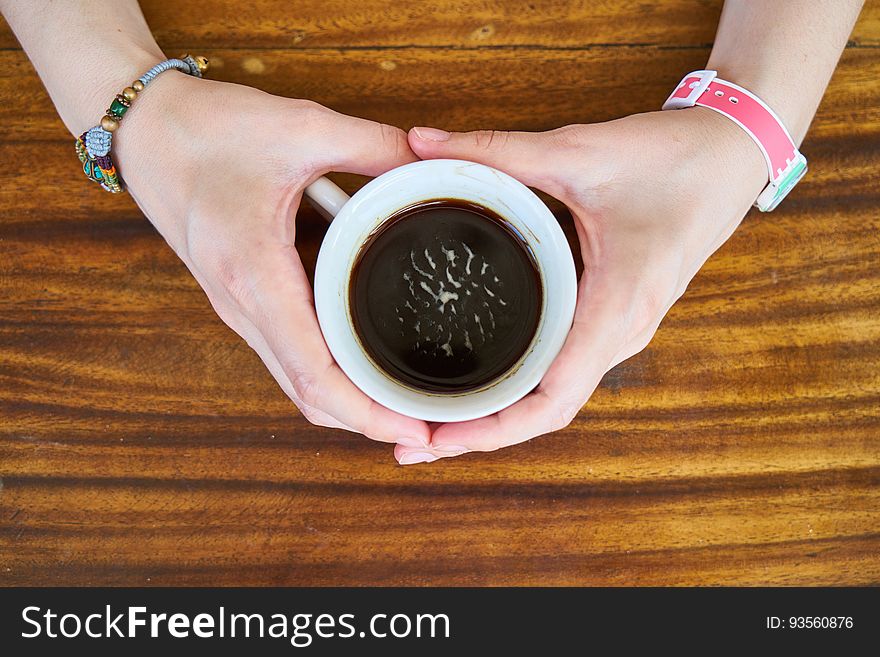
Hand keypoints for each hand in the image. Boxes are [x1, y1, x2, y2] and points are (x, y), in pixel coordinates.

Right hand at [115, 73, 431, 448]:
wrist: (141, 129)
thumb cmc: (206, 130)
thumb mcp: (301, 127)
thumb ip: (373, 147)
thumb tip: (429, 168)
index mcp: (257, 276)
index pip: (315, 375)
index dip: (368, 413)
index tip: (416, 431)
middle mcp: (243, 307)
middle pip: (307, 396)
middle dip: (368, 420)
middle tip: (426, 425)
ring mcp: (238, 308)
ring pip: (295, 382)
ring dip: (347, 403)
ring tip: (403, 400)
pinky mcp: (240, 299)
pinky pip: (286, 355)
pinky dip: (327, 375)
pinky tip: (365, 361)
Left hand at [396, 108, 767, 462]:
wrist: (732, 157)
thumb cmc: (673, 160)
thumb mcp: (578, 152)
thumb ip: (496, 151)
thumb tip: (421, 144)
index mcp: (617, 304)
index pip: (555, 399)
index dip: (495, 429)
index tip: (441, 437)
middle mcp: (621, 331)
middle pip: (547, 411)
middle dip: (482, 434)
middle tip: (415, 442)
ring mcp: (620, 329)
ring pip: (557, 396)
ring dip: (500, 417)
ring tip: (439, 424)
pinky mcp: (614, 317)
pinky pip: (565, 368)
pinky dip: (522, 388)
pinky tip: (484, 384)